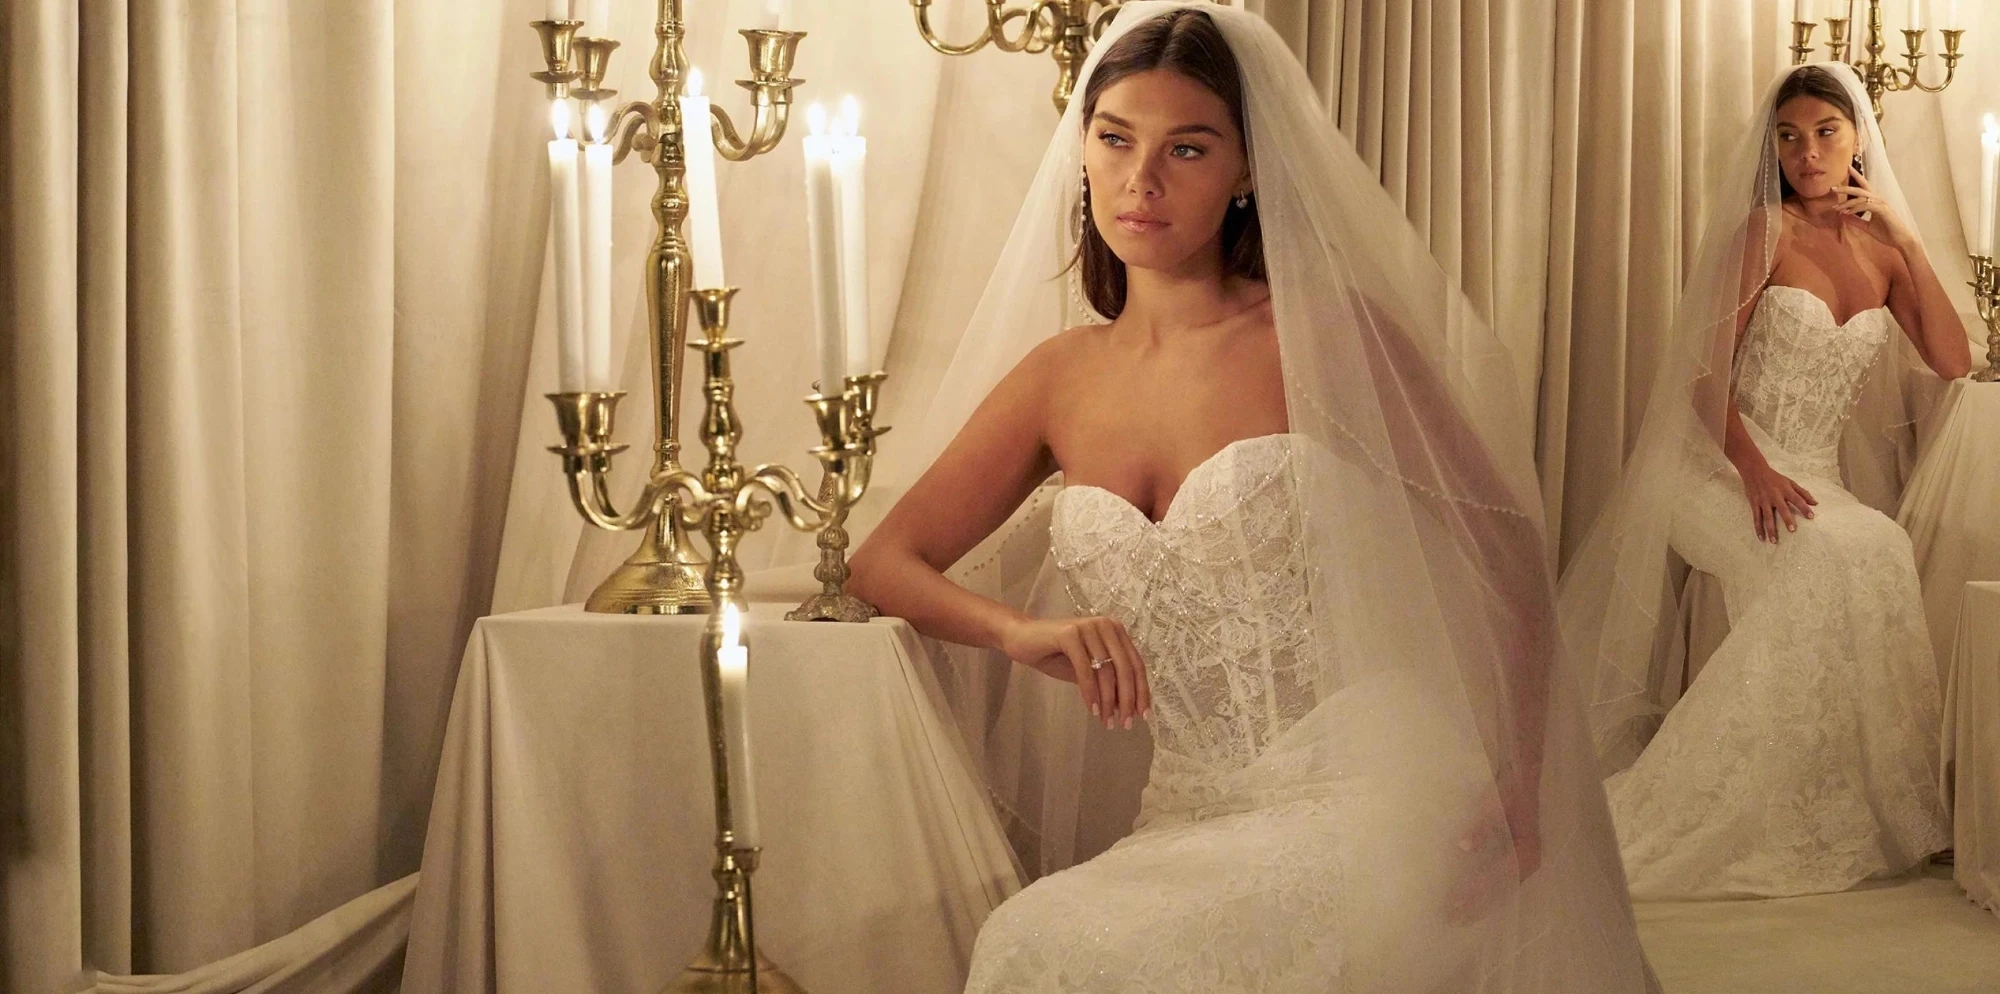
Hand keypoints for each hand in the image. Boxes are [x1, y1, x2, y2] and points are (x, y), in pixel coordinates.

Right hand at [1001, 616, 1151, 728]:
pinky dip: (1090, 692)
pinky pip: (1085, 669)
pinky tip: (1091, 709)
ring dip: (1108, 700)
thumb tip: (1128, 709)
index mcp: (1114, 631)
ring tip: (1106, 722)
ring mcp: (1087, 627)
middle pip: (1125, 668)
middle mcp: (1105, 625)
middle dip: (1127, 700)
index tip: (1143, 716)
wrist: (1021, 639)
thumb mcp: (1088, 671)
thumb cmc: (1056, 655)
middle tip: (1124, 724)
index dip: (1142, 691)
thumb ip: (1108, 683)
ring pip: (1106, 670)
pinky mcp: (1069, 634)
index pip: (1136, 664)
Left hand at [1444, 777, 1541, 923]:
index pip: (1499, 883)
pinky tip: (1465, 891)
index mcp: (1527, 852)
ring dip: (1479, 899)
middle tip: (1452, 918)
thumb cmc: (1508, 790)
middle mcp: (1526, 859)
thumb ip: (1482, 827)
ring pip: (1498, 885)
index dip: (1478, 897)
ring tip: (1458, 913)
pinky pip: (1496, 875)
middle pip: (1500, 890)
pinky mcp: (1511, 850)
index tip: (1457, 907)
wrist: (1519, 771)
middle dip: (1477, 905)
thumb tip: (1464, 847)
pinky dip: (1481, 885)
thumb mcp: (1494, 806)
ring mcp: (1519, 856)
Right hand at [1737, 458, 1816, 543]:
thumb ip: (1803, 493)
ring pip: (1767, 517)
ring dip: (1770, 529)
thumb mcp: (1790, 482)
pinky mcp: (1754, 504)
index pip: (1797, 499)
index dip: (1804, 508)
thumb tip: (1815, 503)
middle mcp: (1774, 496)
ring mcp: (1763, 501)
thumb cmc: (1775, 478)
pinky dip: (1758, 528)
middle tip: (1792, 530)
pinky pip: (1756, 518)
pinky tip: (1761, 537)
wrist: (1754, 471)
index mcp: (1785, 490)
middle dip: (1787, 519)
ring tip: (1774, 541)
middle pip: (1782, 509)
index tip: (1811, 517)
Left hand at [1831, 165, 1916, 250]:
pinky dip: (1855, 208)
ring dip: (1847, 203)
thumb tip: (1843, 216)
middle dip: (1846, 188)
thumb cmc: (1886, 232)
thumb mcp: (1867, 227)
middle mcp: (1878, 200)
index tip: (1847, 168)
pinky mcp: (1883, 210)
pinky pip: (1866, 206)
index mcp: (1875, 202)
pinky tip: (1847, 213)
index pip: (1864, 187)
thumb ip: (1856, 221)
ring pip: (1861, 198)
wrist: (1900, 240)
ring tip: (1837, 209)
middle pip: (1860, 189)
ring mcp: (1881, 204)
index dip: (1857, 177)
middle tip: (1832, 188)